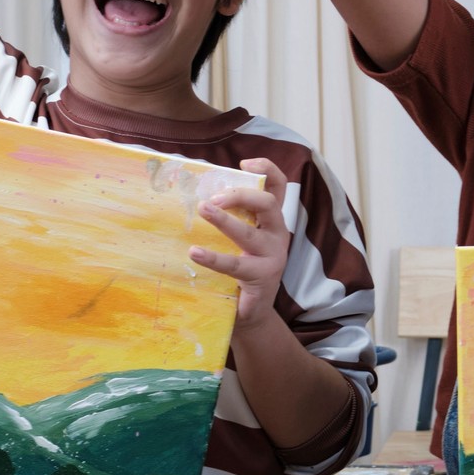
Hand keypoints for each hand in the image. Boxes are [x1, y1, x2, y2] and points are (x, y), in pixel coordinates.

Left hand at [189, 158, 289, 328]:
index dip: (267, 168)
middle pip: (267, 204)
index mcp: (272, 220)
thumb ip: (231, 216)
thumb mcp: (241, 238)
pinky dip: (213, 257)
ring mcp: (272, 256)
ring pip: (249, 234)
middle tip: (211, 199)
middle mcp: (277, 234)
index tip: (245, 162)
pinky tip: (195, 252)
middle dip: (240, 195)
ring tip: (203, 210)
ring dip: (224, 221)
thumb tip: (198, 192)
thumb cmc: (241, 268)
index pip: (278, 186)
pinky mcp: (261, 277)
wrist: (250, 312)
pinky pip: (235, 265)